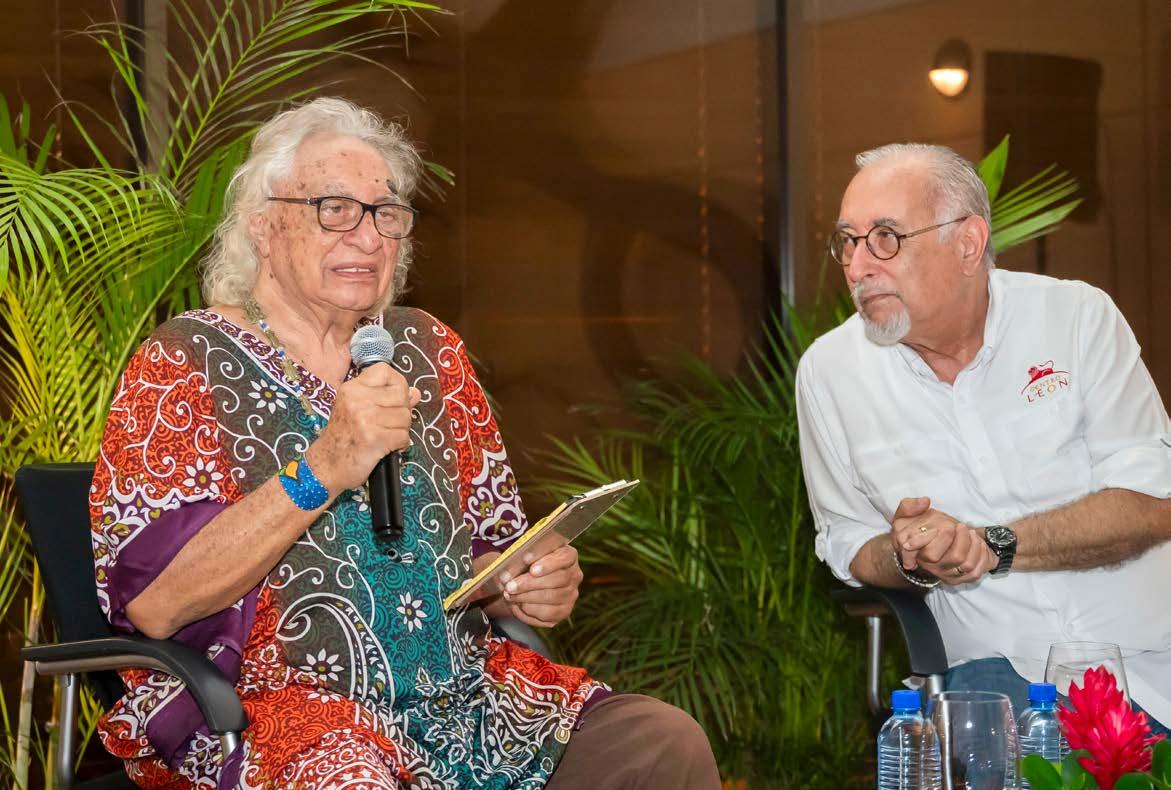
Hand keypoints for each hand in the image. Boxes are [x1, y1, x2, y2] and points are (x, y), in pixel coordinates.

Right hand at [307, 363, 420, 491]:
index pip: (385, 371)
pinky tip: (386, 447)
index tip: (393, 398)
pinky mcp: (374, 438)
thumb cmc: (343, 438)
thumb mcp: (357, 410)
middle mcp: (358, 400)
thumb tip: (415, 392)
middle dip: (401, 411)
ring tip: (385, 436)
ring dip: (400, 430)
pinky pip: (403, 436)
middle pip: (401, 395)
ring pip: (405, 417)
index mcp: (352, 389)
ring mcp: (365, 418)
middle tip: (388, 423)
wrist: (326, 466)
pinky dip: (399, 445)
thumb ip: (386, 398)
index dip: (397, 384)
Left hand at [496, 545, 582, 627]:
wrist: (522, 586)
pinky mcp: (564, 611)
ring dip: (527, 597)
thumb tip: (507, 573)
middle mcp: (574, 574)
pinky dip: (530, 610)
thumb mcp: (522, 557)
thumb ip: (519, 561)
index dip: (548, 562)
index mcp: (568, 555)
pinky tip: (518, 605)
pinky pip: (549, 613)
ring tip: (510, 595)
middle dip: (531, 583)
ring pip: (553, 596)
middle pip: (559, 578)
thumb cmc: (524, 566)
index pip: (566, 556)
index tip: (527, 563)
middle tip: (511, 586)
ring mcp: (571, 594)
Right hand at [892, 497, 995, 584]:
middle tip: (961, 526)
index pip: (927, 554)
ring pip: (967, 564)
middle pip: (953, 558)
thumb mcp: (906, 514)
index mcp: (915, 553)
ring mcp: (946, 574)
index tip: (948, 527)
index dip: (941, 540)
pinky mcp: (960, 579)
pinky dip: (981, 555)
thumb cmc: (920, 527)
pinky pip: (976, 571)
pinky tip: (978, 543)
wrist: (931, 543)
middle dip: (961, 539)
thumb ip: (909, 506)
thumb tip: (924, 502)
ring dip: (973, 544)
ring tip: (971, 532)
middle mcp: (930, 567)